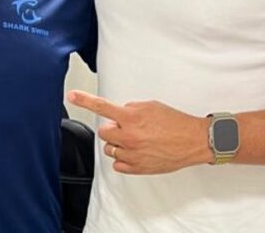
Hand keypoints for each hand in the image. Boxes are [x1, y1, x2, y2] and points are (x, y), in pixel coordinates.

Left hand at [67, 90, 211, 174]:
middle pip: (104, 132)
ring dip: (119, 144)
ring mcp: (132, 154)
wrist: (193, 141)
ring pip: (110, 149)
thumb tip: (120, 114)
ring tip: (137, 141)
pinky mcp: (137, 168)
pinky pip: (118, 164)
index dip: (84, 100)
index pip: (102, 107)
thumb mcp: (151, 106)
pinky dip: (124, 158)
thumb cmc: (176, 123)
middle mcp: (129, 137)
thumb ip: (131, 108)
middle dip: (113, 129)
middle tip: (128, 128)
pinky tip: (138, 152)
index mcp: (132, 118)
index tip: (71, 95)